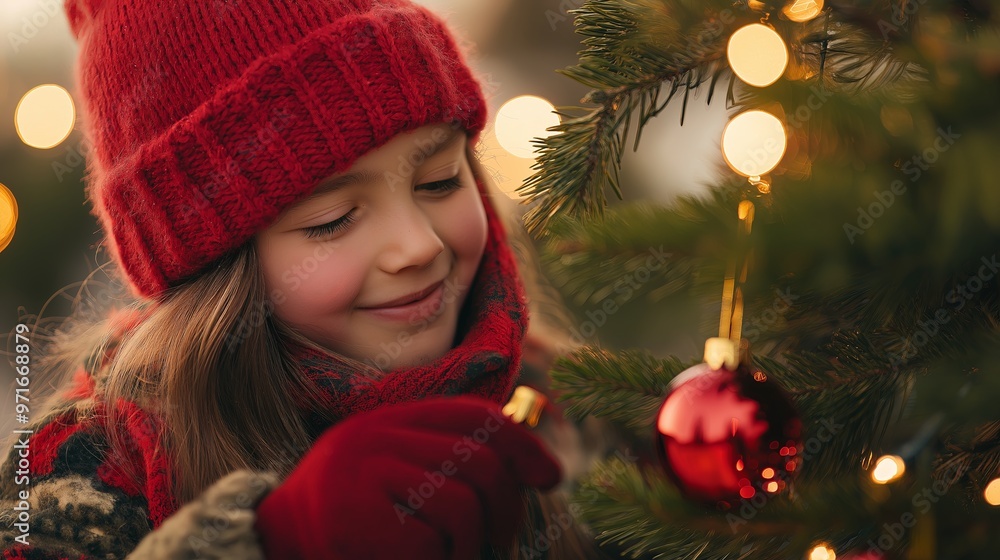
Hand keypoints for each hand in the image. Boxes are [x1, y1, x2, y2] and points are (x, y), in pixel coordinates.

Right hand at [253, 395, 561, 558]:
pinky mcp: (360, 518)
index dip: (523, 445)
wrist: (272, 549)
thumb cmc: (350, 524)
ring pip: (465, 501)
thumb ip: (445, 460)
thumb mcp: (396, 477)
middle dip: (508, 508)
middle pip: (480, 458)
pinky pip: (437, 538)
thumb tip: (532, 464)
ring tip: (455, 559)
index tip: (550, 477)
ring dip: (475, 545)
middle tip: (501, 544)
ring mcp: (365, 472)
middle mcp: (376, 435)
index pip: (475, 416)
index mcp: (389, 421)